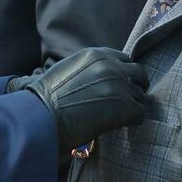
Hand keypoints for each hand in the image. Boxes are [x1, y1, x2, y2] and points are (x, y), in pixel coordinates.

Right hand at [17, 48, 147, 151]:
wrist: (41, 117)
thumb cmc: (45, 100)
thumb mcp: (66, 71)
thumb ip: (86, 70)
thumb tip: (95, 82)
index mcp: (95, 55)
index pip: (124, 59)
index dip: (123, 75)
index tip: (118, 88)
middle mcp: (111, 66)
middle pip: (139, 74)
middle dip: (134, 88)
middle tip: (126, 103)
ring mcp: (121, 85)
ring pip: (140, 96)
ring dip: (131, 107)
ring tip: (115, 118)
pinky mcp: (126, 106)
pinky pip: (140, 114)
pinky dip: (131, 122)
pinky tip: (117, 126)